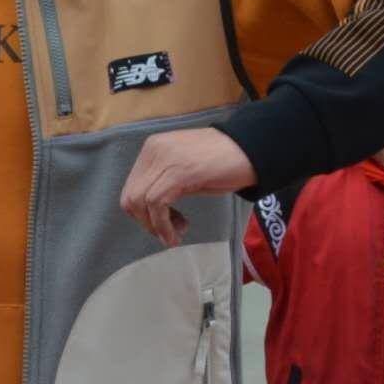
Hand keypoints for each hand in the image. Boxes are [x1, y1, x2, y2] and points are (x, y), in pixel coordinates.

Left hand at [120, 127, 256, 246]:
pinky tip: (176, 234)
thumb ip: (165, 180)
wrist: (253, 150)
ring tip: (176, 234)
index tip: (162, 224)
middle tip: (168, 232)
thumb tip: (150, 208)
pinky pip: (157, 204)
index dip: (142, 213)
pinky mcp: (178, 172)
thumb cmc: (224, 161)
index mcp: (152, 149)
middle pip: (130, 196)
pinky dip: (162, 225)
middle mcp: (153, 151)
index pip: (131, 187)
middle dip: (145, 222)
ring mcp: (164, 160)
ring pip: (139, 201)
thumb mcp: (185, 168)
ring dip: (155, 226)